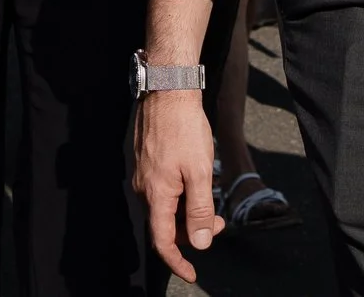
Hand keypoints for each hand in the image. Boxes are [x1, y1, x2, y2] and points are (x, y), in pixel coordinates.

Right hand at [133, 88, 222, 280]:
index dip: (177, 261)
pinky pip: (163, 189)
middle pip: (165, 224)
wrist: (168, 89)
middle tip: (219, 223)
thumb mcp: (200, 172)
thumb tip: (200, 242)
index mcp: (156, 194)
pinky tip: (197, 180)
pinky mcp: (146, 160)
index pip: (162, 241)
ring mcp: (143, 173)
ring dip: (188, 211)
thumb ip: (200, 210)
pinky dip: (181, 194)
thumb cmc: (185, 128)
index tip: (191, 274)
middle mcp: (144, 187)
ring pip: (165, 206)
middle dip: (192, 231)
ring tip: (212, 197)